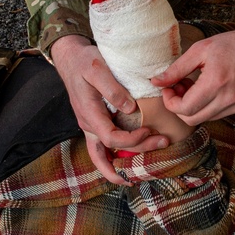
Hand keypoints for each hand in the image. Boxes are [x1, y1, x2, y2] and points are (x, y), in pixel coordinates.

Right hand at [51, 35, 169, 182]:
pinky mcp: (95, 123)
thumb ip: (112, 88)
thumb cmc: (84, 61)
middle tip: (163, 143)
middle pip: (111, 150)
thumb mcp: (97, 69)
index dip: (132, 140)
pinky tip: (127, 163)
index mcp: (89, 114)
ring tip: (137, 176)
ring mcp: (90, 126)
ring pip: (101, 155)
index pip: (112, 138)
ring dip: (119, 166)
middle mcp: (88, 124)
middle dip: (137, 152)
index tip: (150, 131)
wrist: (70, 58)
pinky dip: (113, 159)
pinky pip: (102, 148)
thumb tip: (130, 109)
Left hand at [151, 21, 234, 125]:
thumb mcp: (202, 49)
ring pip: (205, 119)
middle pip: (192, 119)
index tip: (168, 88)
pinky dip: (208, 106)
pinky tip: (208, 89)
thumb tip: (156, 82)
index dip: (170, 102)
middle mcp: (227, 99)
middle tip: (179, 87)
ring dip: (193, 107)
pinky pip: (218, 114)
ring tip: (194, 86)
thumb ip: (177, 68)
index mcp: (215, 83)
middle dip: (179, 107)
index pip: (184, 109)